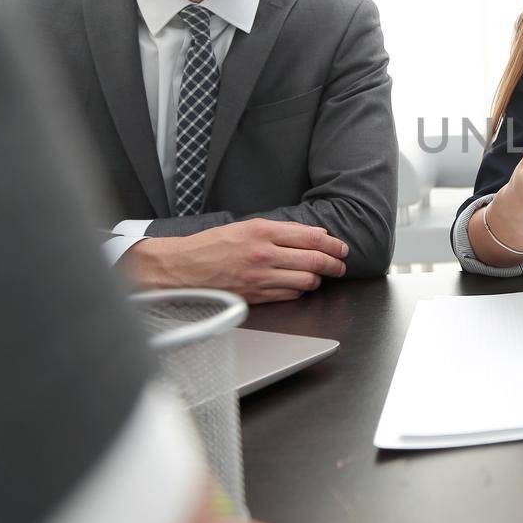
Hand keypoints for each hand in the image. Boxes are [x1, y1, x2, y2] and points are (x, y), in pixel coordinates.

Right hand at [120, 219, 347, 303]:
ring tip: (320, 275)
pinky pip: (290, 295)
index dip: (333, 243)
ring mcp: (260, 278)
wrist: (181, 268)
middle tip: (340, 264)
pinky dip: (300, 290)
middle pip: (315, 260)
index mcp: (262, 232)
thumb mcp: (246, 226)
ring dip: (318, 279)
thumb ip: (280, 230)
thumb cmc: (212, 245)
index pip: (312, 237)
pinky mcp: (256, 296)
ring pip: (306, 280)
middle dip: (335, 264)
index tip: (341, 247)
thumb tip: (312, 234)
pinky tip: (299, 285)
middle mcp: (264, 254)